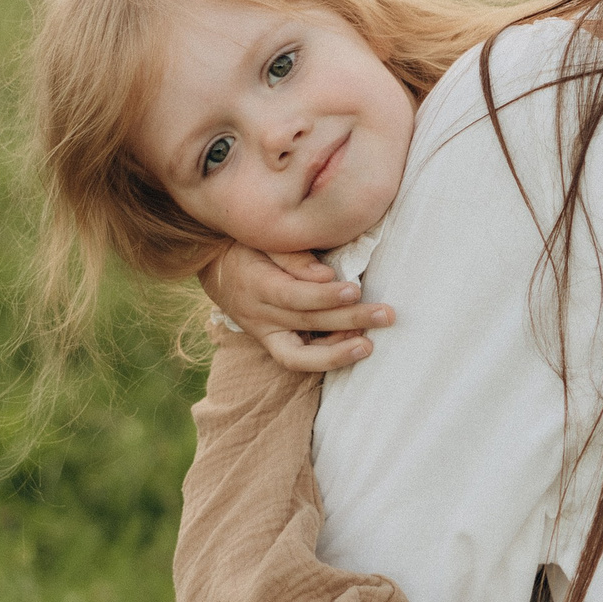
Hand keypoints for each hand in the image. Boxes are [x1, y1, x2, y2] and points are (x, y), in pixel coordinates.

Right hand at [201, 245, 393, 374]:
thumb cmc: (249, 249)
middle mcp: (259, 315)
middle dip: (349, 320)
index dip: (324, 296)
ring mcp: (264, 334)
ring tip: (370, 345)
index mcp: (257, 284)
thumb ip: (294, 256)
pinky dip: (328, 355)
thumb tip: (326, 275)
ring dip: (338, 351)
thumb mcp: (264, 242)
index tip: (354, 290)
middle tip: (385, 315)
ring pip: (299, 354)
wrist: (217, 269)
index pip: (292, 296)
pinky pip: (298, 359)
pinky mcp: (271, 344)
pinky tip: (355, 343)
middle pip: (306, 322)